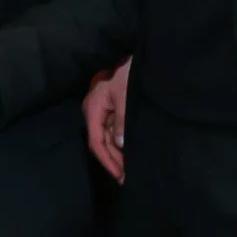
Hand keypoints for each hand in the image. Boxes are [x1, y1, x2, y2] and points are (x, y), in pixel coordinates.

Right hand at [84, 59, 130, 182]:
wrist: (143, 57)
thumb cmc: (130, 74)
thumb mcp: (126, 96)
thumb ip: (122, 120)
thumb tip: (120, 143)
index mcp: (93, 107)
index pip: (96, 140)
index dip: (107, 160)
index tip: (119, 175)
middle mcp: (96, 110)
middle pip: (101, 142)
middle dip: (113, 160)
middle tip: (127, 178)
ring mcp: (105, 110)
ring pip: (109, 138)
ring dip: (119, 154)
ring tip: (130, 170)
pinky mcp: (115, 109)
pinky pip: (116, 130)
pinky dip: (123, 143)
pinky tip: (130, 153)